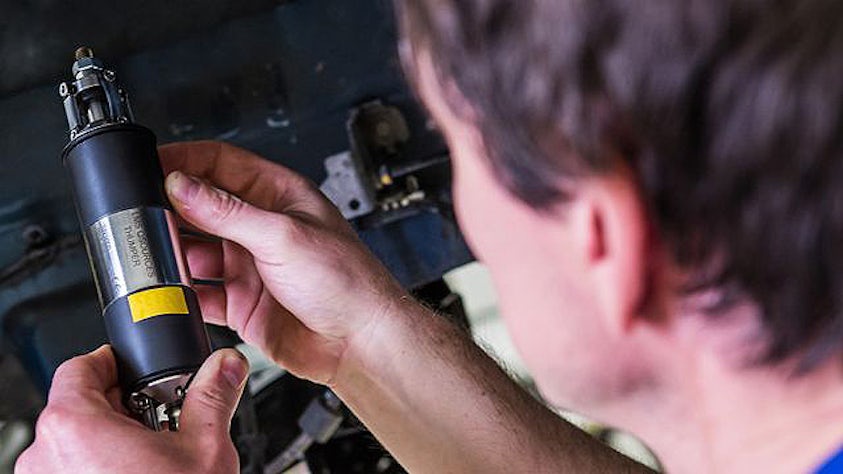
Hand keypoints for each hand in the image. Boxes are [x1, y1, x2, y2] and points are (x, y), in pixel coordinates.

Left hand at [15, 346, 248, 473]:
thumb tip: (224, 366)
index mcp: (73, 425)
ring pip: (73, 443)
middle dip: (121, 406)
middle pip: (78, 406)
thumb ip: (213, 395)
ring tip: (153, 454)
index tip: (136, 369)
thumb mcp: (204, 447)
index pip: (80, 367)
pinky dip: (98, 469)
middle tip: (160, 416)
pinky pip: (70, 472)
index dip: (113, 362)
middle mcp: (44, 455)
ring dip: (109, 440)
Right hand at [159, 141, 408, 384]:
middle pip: (202, 209)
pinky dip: (183, 294)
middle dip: (171, 211)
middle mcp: (262, 228)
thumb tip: (182, 185)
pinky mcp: (242, 303)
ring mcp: (250, 266)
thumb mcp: (283, 235)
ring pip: (196, 253)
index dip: (185, 161)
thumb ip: (227, 212)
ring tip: (153, 256)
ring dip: (174, 255)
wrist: (360, 342)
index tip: (149, 164)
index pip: (221, 164)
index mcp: (278, 196)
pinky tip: (171, 292)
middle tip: (140, 216)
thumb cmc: (347, 281)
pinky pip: (201, 295)